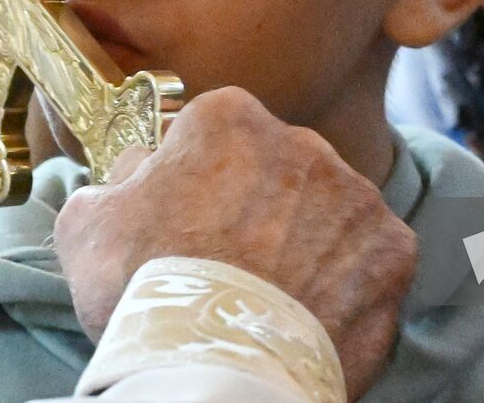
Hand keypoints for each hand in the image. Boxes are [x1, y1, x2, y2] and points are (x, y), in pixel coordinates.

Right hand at [55, 87, 416, 399]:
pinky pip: (371, 256)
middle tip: (232, 261)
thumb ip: (119, 177)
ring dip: (308, 240)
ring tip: (273, 294)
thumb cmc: (145, 288)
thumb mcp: (88, 222)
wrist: (218, 365)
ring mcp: (356, 193)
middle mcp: (303, 139)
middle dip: (260, 204)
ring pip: (328, 209)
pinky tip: (313, 311)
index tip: (188, 218)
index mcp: (229, 117)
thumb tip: (142, 168)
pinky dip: (349, 281)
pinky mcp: (394, 247)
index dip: (198, 178)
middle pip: (279, 166)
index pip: (216, 132)